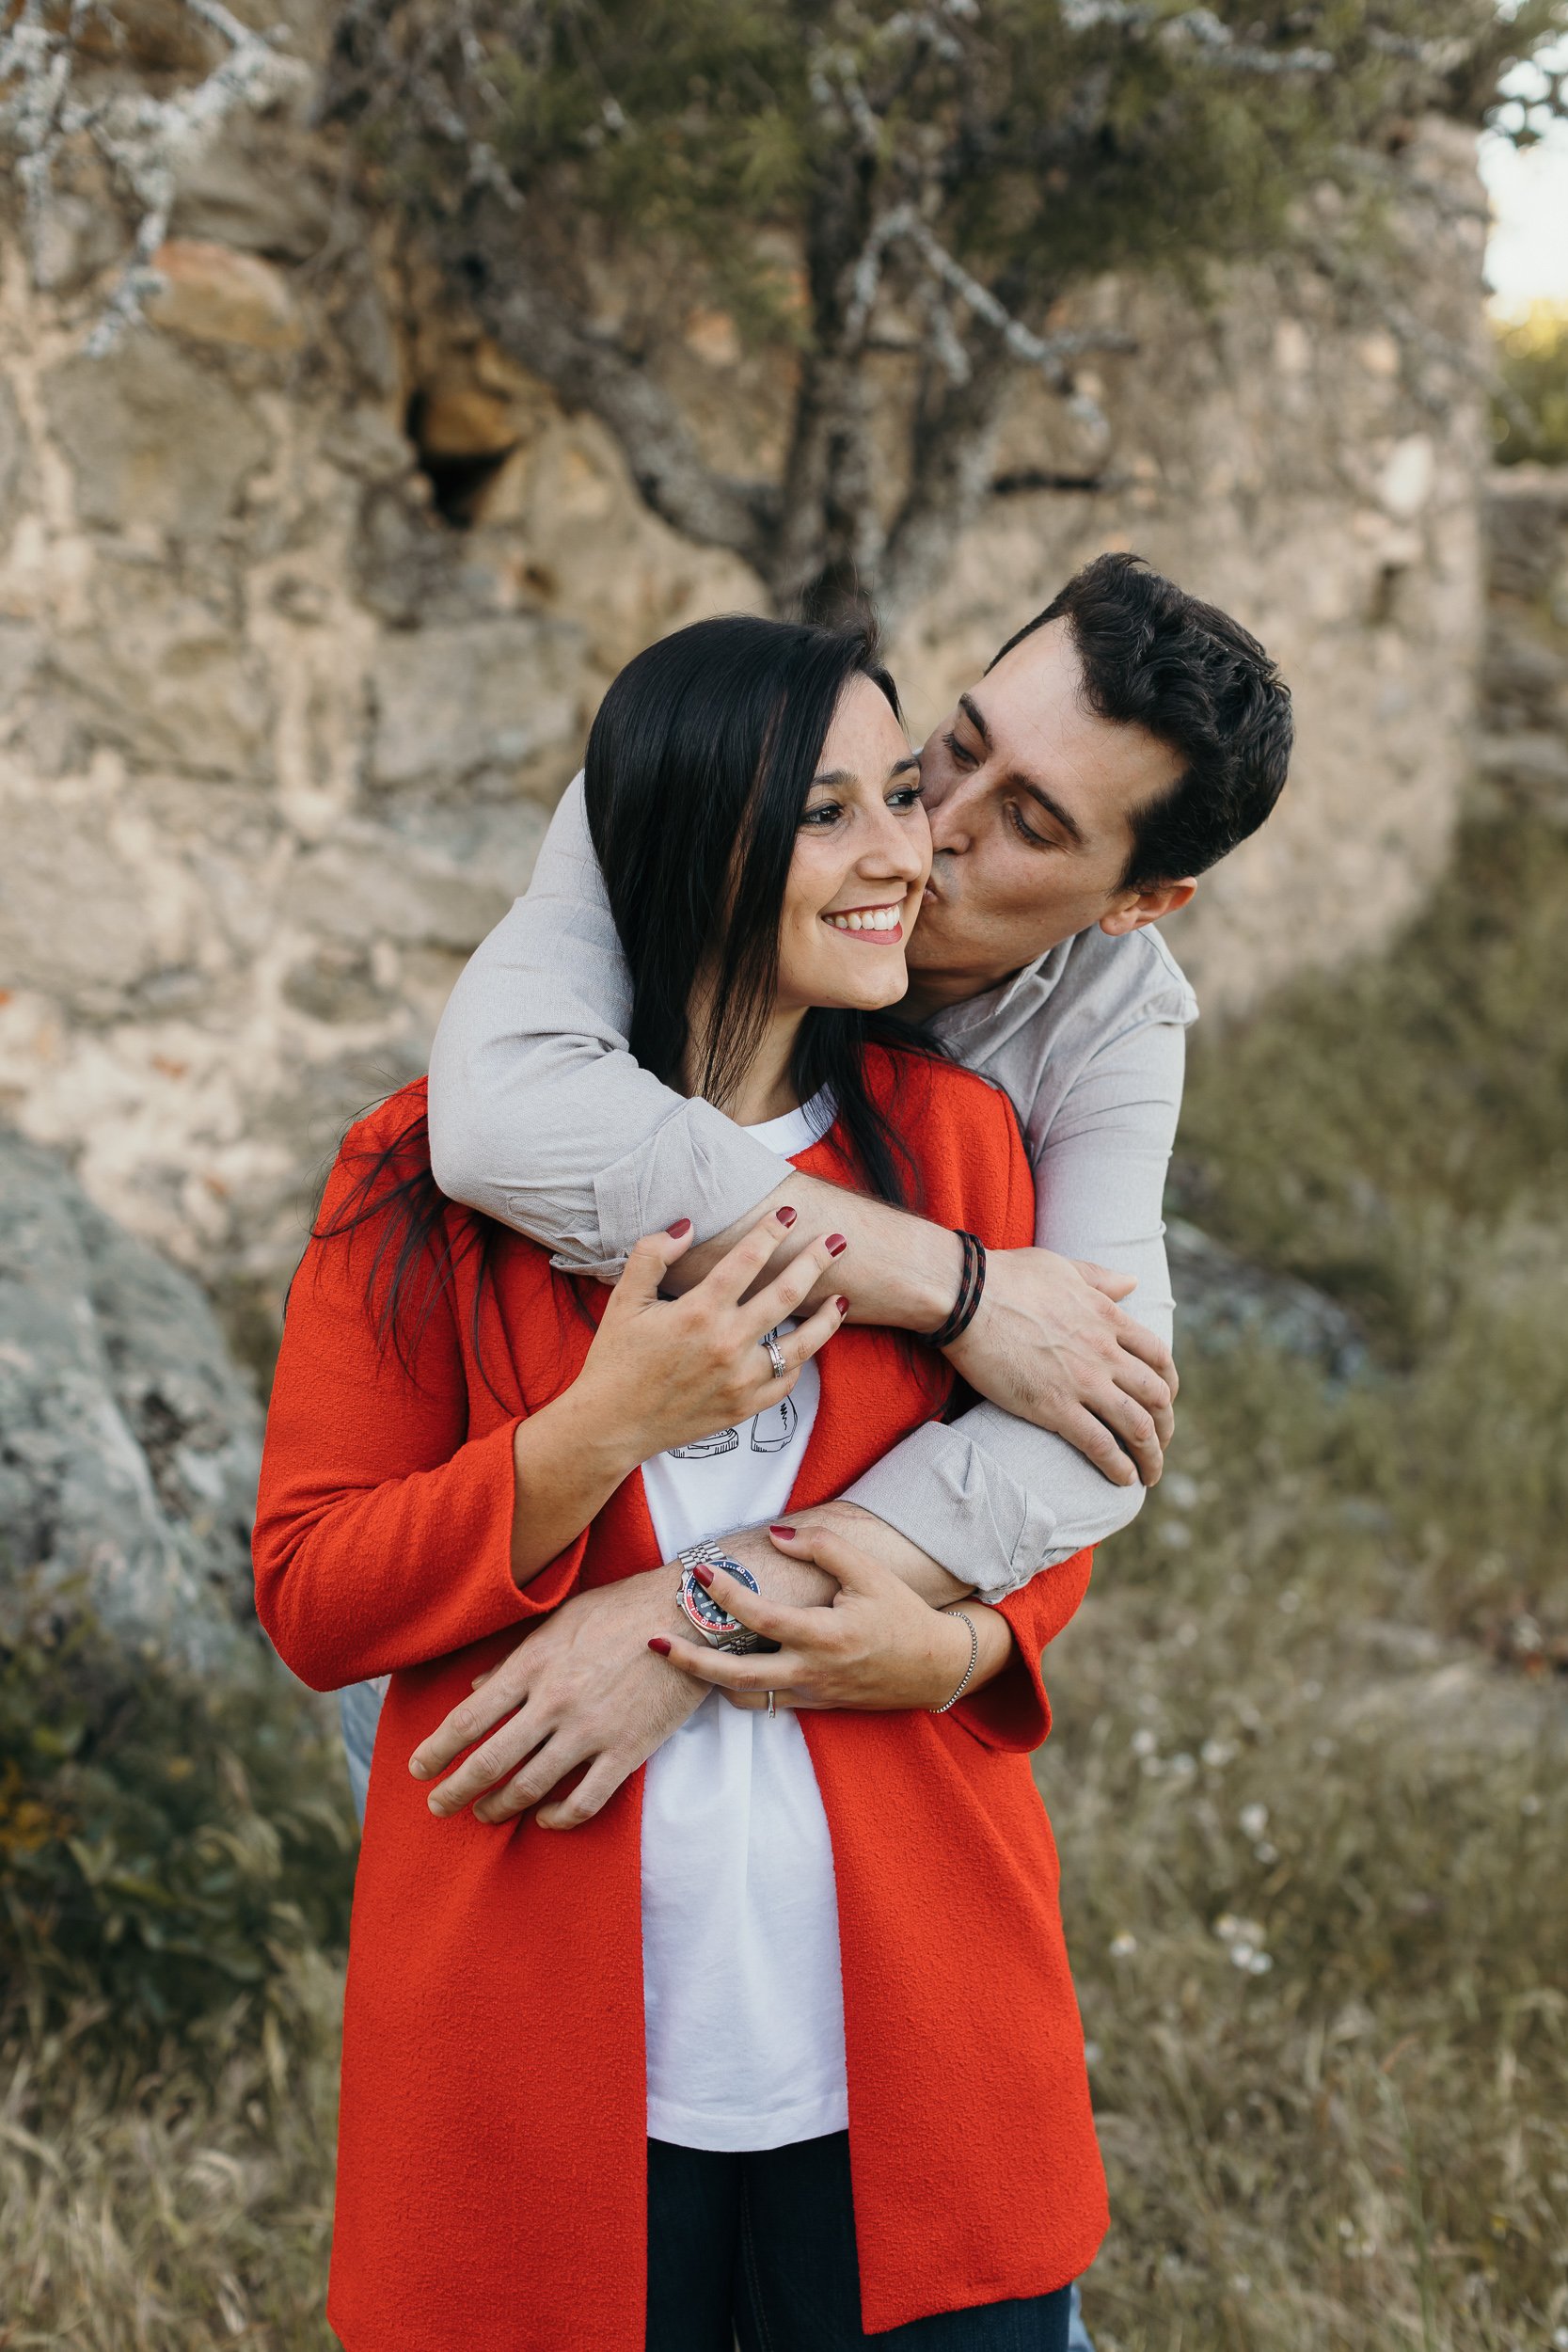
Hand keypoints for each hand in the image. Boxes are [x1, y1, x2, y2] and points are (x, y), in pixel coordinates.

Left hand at [408, 1569, 701, 1827]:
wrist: (690, 1614)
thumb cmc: (622, 1608)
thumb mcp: (561, 1620)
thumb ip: (516, 1657)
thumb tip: (477, 1686)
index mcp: (533, 1665)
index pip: (469, 1719)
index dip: (436, 1750)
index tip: (418, 1769)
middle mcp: (555, 1702)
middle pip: (489, 1762)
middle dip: (455, 1791)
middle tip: (437, 1807)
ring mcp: (591, 1730)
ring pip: (530, 1787)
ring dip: (499, 1807)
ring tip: (484, 1814)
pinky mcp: (628, 1750)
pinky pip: (585, 1801)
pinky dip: (557, 1819)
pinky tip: (544, 1818)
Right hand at [574, 1206, 849, 1466]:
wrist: (611, 1425)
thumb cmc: (615, 1359)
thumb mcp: (624, 1300)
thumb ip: (651, 1255)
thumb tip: (686, 1225)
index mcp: (698, 1312)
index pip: (747, 1259)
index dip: (770, 1231)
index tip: (788, 1213)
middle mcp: (726, 1344)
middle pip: (787, 1293)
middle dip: (816, 1261)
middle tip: (838, 1241)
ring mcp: (740, 1379)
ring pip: (802, 1343)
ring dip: (827, 1317)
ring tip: (842, 1297)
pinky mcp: (744, 1407)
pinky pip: (786, 1382)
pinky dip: (799, 1361)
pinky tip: (806, 1346)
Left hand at [650, 1523, 1008, 1712]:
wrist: (935, 1667)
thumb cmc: (901, 1613)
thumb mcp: (869, 1572)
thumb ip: (821, 1548)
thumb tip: (775, 1535)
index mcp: (826, 1635)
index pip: (763, 1618)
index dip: (727, 1594)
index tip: (700, 1571)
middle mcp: (813, 1671)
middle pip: (738, 1677)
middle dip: (691, 1662)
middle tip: (653, 1643)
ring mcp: (812, 1694)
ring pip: (746, 1697)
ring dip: (710, 1679)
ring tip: (678, 1654)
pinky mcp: (814, 1706)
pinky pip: (766, 1703)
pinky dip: (737, 1688)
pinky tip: (718, 1666)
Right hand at [945, 1248, 1175, 1486]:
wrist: (966, 1298)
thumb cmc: (1007, 1277)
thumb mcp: (1063, 1267)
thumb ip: (1101, 1279)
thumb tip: (1132, 1280)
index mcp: (1108, 1319)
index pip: (1158, 1357)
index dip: (1169, 1385)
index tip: (1165, 1402)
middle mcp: (1105, 1353)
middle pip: (1156, 1397)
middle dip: (1166, 1427)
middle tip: (1160, 1444)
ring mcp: (1083, 1382)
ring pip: (1137, 1427)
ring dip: (1150, 1456)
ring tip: (1149, 1475)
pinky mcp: (1054, 1407)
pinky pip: (1100, 1445)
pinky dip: (1118, 1467)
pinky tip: (1122, 1480)